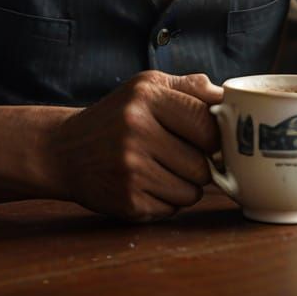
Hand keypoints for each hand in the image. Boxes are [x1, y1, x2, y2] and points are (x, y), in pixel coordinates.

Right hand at [50, 70, 222, 221]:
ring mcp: (130, 169)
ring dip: (186, 184)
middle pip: (203, 164)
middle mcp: (137, 130)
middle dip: (201, 163)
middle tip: (183, 154)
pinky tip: (146, 183)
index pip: (207, 123)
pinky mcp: (127, 201)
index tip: (210, 138)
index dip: (217, 136)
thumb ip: (191, 88)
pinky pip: (172, 209)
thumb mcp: (148, 86)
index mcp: (147, 97)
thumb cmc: (117, 114)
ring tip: (161, 167)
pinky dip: (167, 200)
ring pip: (192, 191)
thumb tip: (231, 98)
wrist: (65, 149)